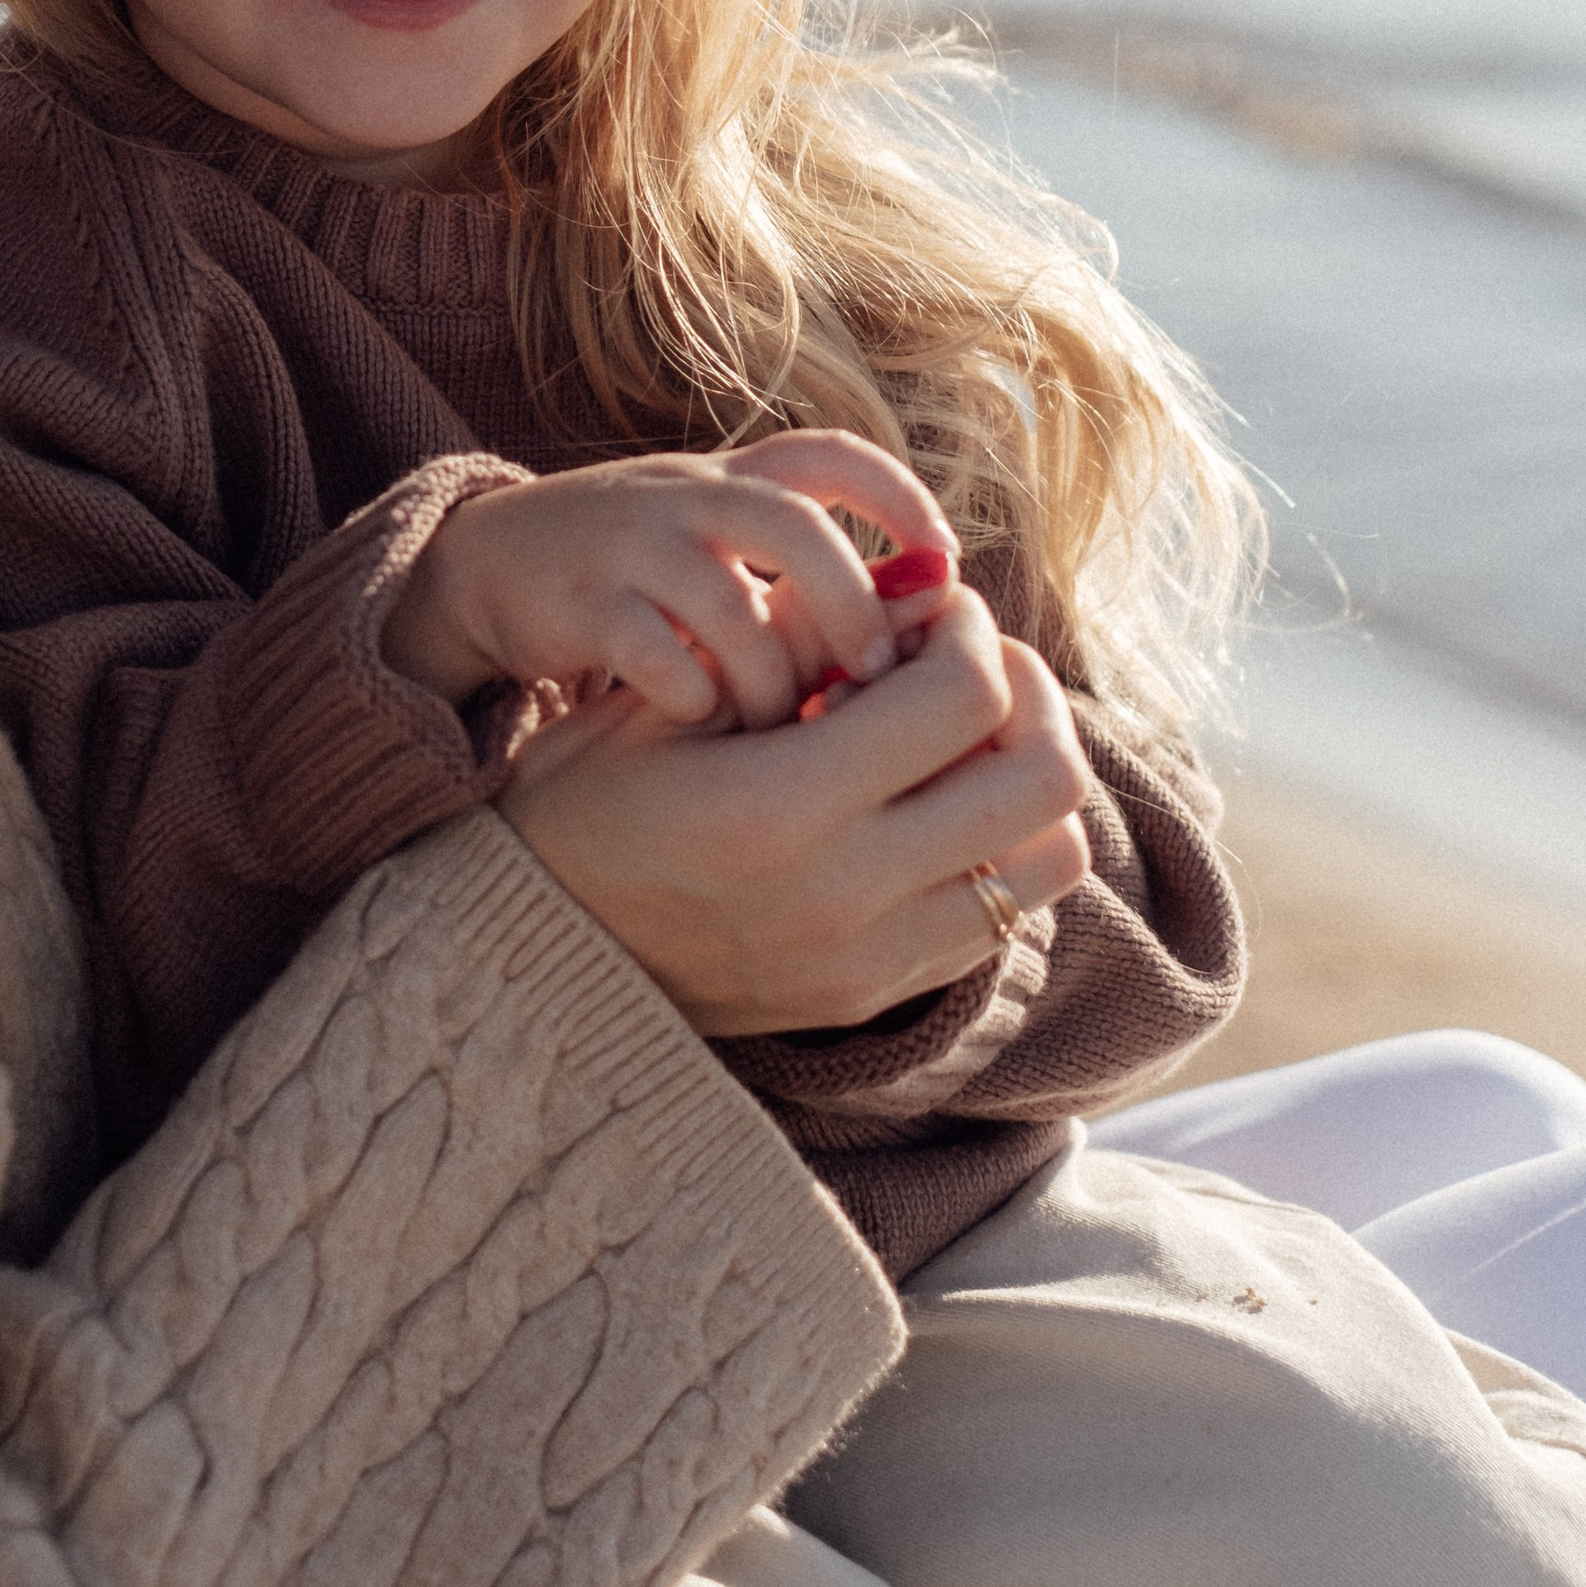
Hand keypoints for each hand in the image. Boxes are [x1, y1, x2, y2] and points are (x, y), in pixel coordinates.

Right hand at [384, 431, 956, 730]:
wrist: (484, 568)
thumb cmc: (630, 572)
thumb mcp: (714, 543)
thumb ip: (799, 571)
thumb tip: (922, 626)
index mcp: (730, 479)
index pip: (830, 456)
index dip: (899, 499)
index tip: (946, 563)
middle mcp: (685, 497)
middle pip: (793, 526)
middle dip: (850, 602)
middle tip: (879, 674)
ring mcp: (630, 545)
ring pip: (728, 601)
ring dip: (771, 675)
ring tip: (787, 727)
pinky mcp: (579, 602)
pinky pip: (651, 650)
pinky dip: (690, 694)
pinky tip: (701, 725)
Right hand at [499, 592, 1094, 1036]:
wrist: (532, 957)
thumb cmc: (584, 804)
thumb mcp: (669, 702)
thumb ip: (794, 639)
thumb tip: (916, 590)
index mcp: (782, 807)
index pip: (966, 698)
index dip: (970, 630)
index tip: (934, 607)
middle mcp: (846, 896)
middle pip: (1043, 779)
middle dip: (1027, 693)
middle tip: (971, 658)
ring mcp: (872, 960)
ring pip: (1053, 857)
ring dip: (1028, 775)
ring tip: (965, 732)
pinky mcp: (877, 996)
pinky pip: (1011, 915)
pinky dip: (1003, 844)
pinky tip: (937, 798)